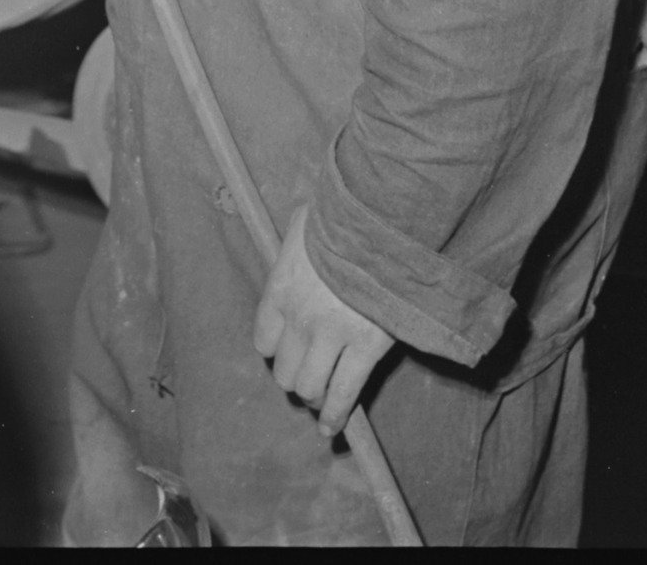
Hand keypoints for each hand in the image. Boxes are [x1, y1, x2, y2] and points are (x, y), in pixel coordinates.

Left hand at [251, 204, 395, 439]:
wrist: (382, 222)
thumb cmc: (343, 218)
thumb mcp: (305, 225)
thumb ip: (296, 248)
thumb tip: (299, 244)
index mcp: (281, 289)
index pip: (264, 341)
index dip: (276, 351)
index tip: (287, 351)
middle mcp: (300, 318)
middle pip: (284, 372)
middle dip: (295, 378)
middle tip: (307, 377)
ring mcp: (332, 336)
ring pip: (309, 388)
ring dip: (313, 397)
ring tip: (319, 399)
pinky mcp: (365, 348)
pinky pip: (344, 394)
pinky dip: (336, 416)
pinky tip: (332, 429)